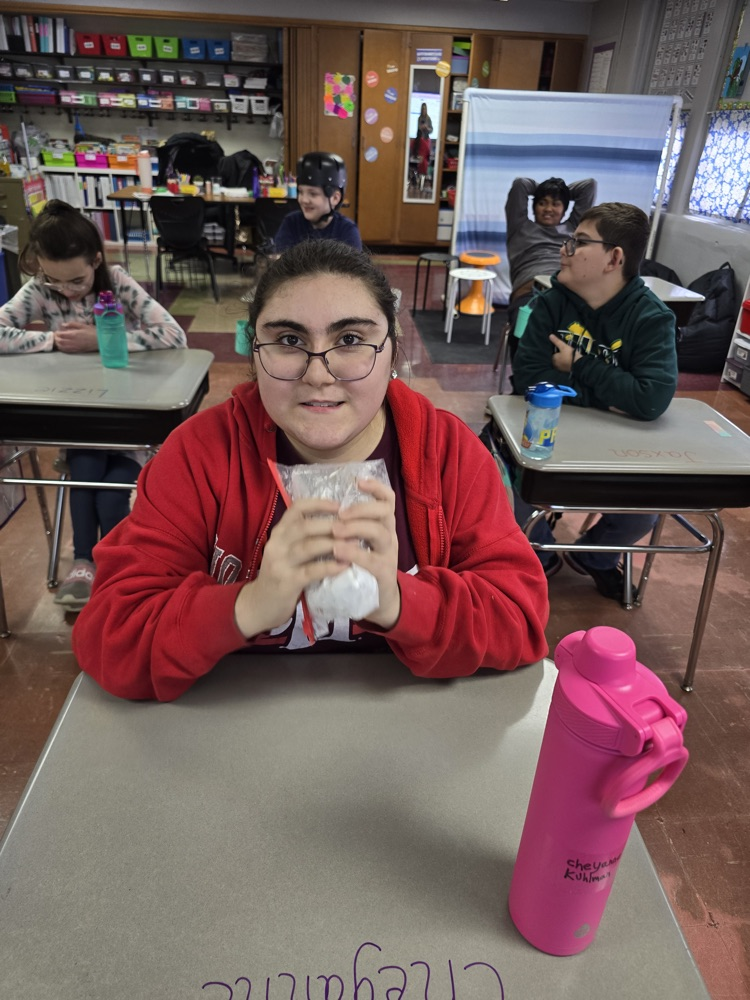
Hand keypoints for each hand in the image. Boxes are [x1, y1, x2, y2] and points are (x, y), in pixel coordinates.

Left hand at [54, 321, 98, 352]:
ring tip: (58, 340)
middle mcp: (72, 341)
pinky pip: (66, 351)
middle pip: (59, 341)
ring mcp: (74, 347)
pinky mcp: (77, 351)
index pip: (60, 334)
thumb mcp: (83, 325)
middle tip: (56, 336)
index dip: (57, 333)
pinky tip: (62, 346)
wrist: (100, 341)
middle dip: (56, 338)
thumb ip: (72, 324)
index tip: (57, 331)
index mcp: (73, 334)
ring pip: (62, 347)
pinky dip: (62, 348)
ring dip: (58, 344)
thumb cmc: (92, 332)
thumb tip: (63, 325)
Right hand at [234, 497, 346, 637]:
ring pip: (308, 546)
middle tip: (354, 527)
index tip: (340, 506)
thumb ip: (306, 537)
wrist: (260, 605)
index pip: (297, 508)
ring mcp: (280, 563)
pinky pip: (311, 571)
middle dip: (332, 525)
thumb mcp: (289, 551)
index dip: (319, 504)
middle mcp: (277, 543)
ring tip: (355, 544)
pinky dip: (330, 566)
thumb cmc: (282, 574)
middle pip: (305, 526)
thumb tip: (339, 524)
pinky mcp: (287, 581)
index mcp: (279, 532)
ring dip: (334, 544)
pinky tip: (345, 565)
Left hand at [331, 477, 400, 629]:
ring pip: (380, 533)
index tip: (358, 482)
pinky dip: (354, 553)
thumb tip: (324, 505)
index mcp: (383, 527)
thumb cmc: (361, 569)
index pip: (387, 500)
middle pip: (385, 512)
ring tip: (336, 530)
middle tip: (341, 513)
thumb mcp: (358, 544)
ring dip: (357, 528)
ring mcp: (389, 556)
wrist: (377, 604)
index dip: (376, 487)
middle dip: (362, 508)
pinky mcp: (384, 575)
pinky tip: (338, 551)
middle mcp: (389, 538)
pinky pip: (372, 560)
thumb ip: (348, 527)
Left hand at [549, 333, 579, 372]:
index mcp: (553, 359)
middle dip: (558, 355)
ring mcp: (560, 368)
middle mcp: (555, 364)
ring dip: (562, 360)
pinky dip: (565, 363)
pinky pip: (563, 365)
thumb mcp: (563, 346)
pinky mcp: (565, 371)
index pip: (552, 353)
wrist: (579, 364)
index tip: (560, 348)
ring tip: (567, 355)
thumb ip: (556, 341)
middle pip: (555, 358)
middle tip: (564, 351)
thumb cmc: (570, 354)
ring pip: (559, 362)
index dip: (556, 350)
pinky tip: (569, 360)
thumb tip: (550, 335)